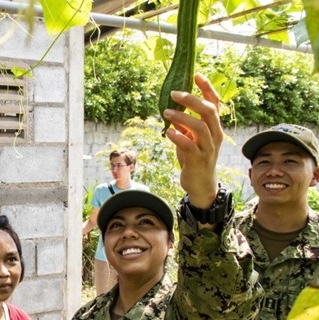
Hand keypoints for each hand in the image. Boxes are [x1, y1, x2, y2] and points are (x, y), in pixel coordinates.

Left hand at [163, 73, 221, 208]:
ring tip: (166, 112)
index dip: (206, 88)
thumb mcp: (190, 138)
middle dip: (191, 99)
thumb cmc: (194, 158)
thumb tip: (172, 109)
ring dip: (182, 117)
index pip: (214, 102)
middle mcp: (215, 134)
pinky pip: (189, 145)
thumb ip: (184, 125)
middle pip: (208, 111)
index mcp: (214, 127)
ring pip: (199, 127)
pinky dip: (179, 137)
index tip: (196, 74)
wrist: (200, 184)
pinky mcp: (199, 159)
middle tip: (174, 93)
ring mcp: (208, 147)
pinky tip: (168, 132)